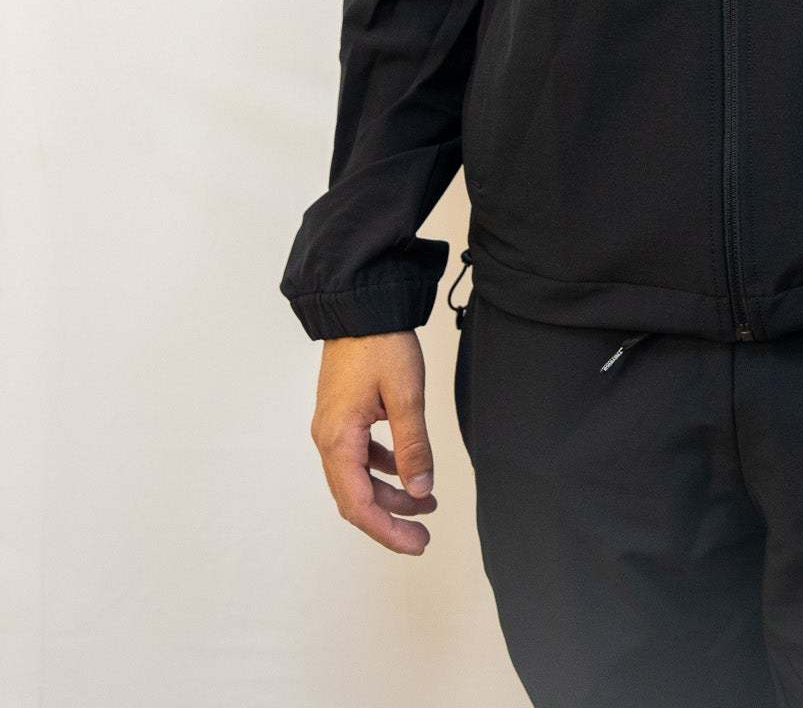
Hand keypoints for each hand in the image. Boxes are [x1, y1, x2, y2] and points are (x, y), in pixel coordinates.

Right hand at [310, 330, 438, 554]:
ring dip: (390, 493)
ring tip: (426, 501)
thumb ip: (413, 447)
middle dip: (389, 520)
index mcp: (338, 440)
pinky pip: (360, 456)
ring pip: (359, 477)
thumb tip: (420, 490)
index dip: (387, 531)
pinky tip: (407, 468)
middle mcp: (328, 439)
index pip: (359, 504)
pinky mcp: (342, 414)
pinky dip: (384, 468)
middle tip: (423, 536)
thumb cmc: (381, 345)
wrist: (362, 306)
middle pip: (355, 497)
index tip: (416, 544)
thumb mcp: (406, 396)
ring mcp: (333, 427)